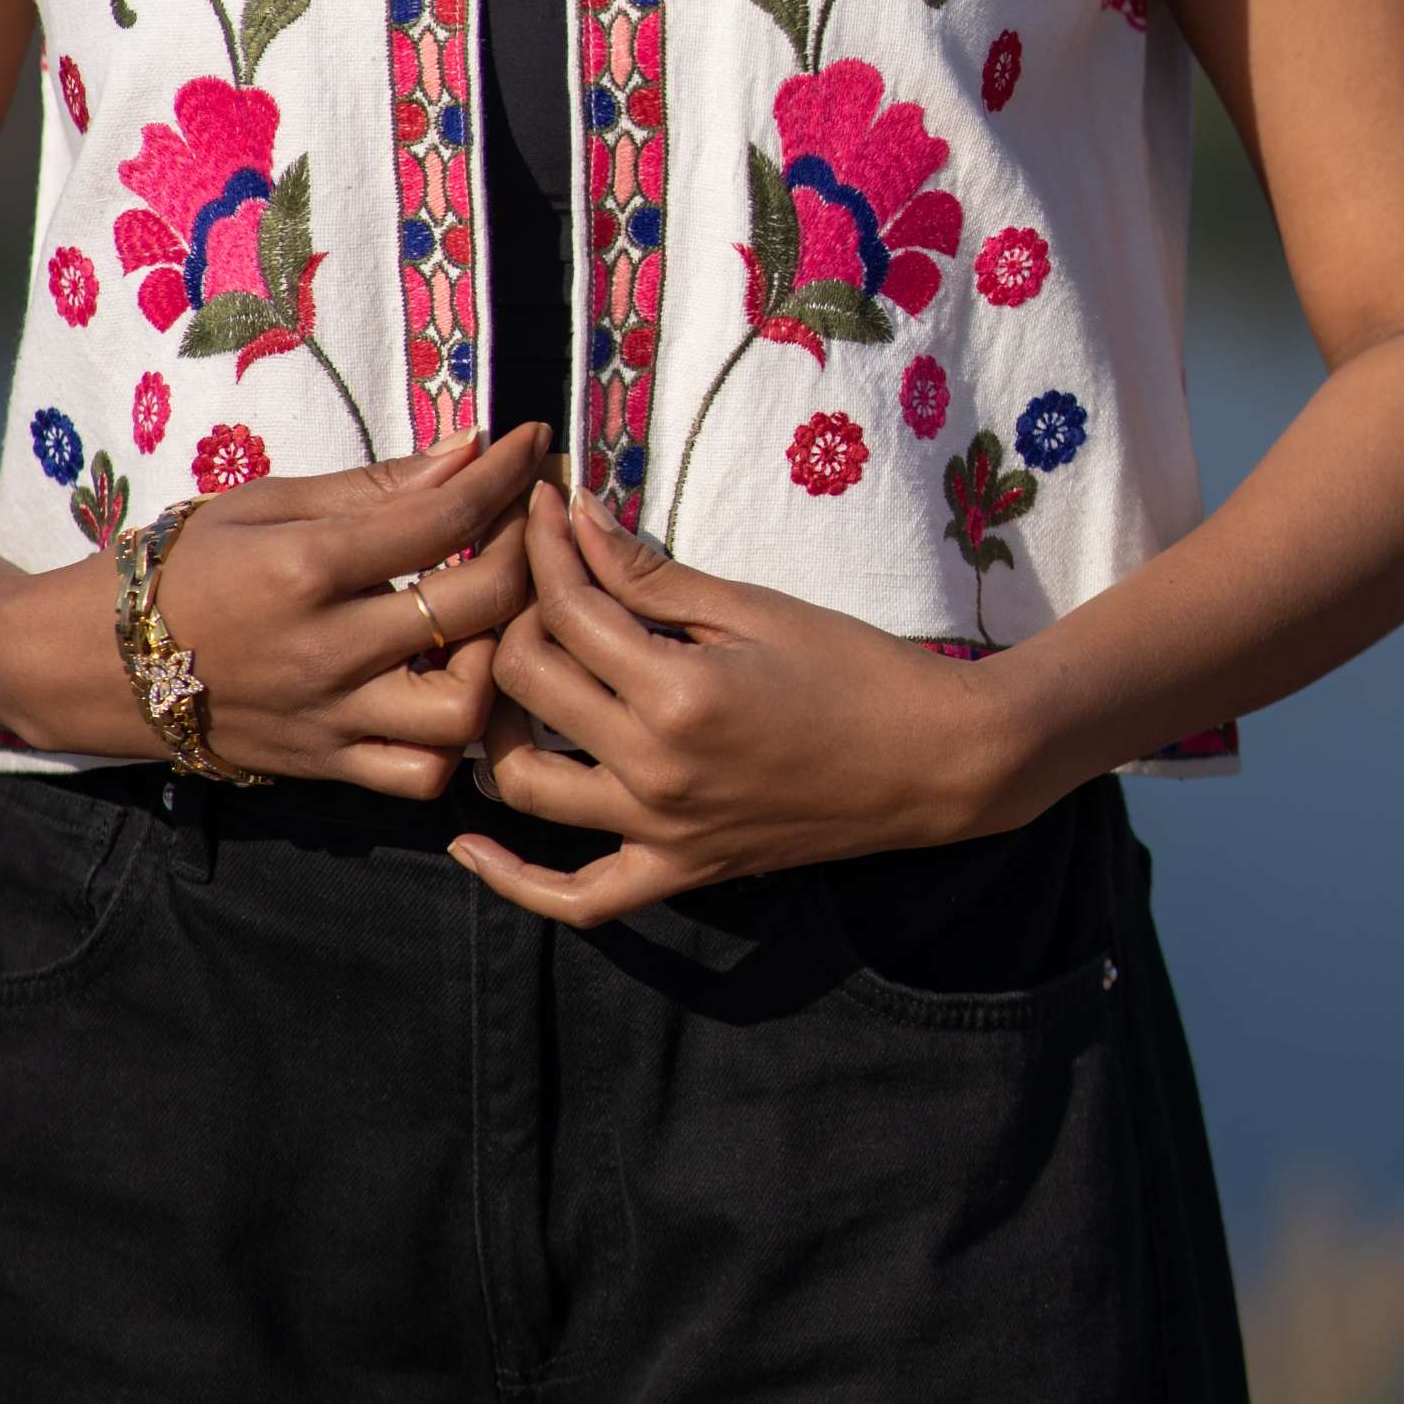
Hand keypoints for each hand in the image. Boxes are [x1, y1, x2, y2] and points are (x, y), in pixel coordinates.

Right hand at [1, 425, 545, 795]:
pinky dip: (457, 738)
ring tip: (493, 619)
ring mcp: (331, 717)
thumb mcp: (266, 502)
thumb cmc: (183, 566)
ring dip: (499, 660)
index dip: (505, 473)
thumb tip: (469, 451)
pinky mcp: (327, 766)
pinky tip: (458, 686)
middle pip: (475, 608)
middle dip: (528, 553)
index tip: (537, 441)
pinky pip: (421, 773)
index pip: (442, 515)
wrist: (97, 663)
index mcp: (307, 566)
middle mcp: (328, 648)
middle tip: (534, 522)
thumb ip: (374, 486)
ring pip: (463, 712)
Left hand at [452, 481, 1021, 926]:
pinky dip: (517, 882)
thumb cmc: (854, 668)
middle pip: (526, 684)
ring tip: (502, 678)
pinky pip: (580, 898)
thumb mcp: (751, 607)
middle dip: (511, 616)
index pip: (569, 608)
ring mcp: (663, 831)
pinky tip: (470, 849)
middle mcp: (656, 769)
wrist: (933, 760)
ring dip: (493, 726)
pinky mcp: (680, 872)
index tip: (540, 505)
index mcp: (678, 691)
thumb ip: (649, 574)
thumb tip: (573, 517)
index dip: (545, 546)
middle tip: (528, 580)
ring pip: (524, 783)